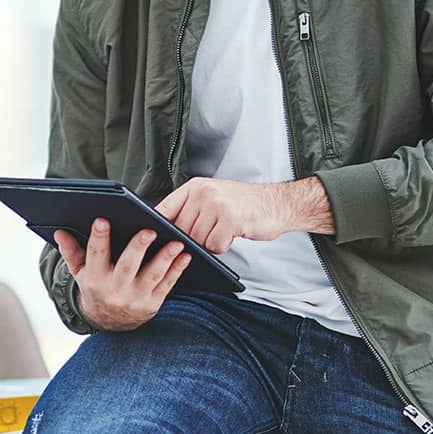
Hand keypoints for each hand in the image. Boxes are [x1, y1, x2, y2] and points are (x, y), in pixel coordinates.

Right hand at [53, 218, 192, 330]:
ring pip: (152, 276)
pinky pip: (167, 285)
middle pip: (127, 266)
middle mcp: (115, 289)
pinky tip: (185, 255)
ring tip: (176, 242)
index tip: (103, 220)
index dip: (98, 238)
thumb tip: (60, 232)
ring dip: (165, 259)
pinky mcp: (152, 303)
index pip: (95, 255)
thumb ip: (71, 252)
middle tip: (149, 230)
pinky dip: (177, 270)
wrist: (110, 323)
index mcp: (94, 278)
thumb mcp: (80, 273)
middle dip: (138, 248)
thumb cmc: (96, 289)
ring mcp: (135, 298)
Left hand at [155, 176, 333, 252]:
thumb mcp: (213, 196)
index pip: (164, 209)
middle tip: (210, 234)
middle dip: (193, 239)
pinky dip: (223, 246)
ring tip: (224, 230)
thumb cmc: (244, 204)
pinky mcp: (230, 220)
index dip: (157, 227)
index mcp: (195, 187)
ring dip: (210, 242)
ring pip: (197, 240)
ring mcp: (217, 205)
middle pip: (181, 230)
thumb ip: (190, 208)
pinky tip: (233, 234)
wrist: (277, 203)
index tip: (155, 239)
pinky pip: (214, 246)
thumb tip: (164, 230)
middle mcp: (203, 193)